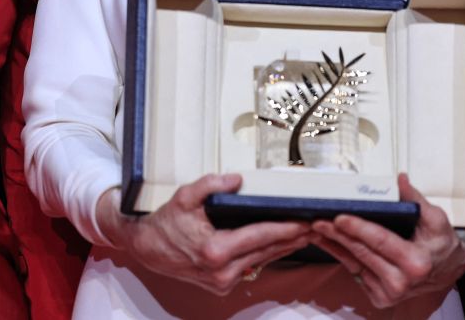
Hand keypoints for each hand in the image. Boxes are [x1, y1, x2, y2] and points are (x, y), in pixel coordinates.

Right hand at [97, 173, 311, 294]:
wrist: (147, 249)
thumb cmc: (167, 222)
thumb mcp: (186, 196)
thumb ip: (212, 185)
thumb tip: (237, 180)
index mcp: (215, 250)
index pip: (261, 237)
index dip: (286, 229)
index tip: (305, 222)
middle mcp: (222, 271)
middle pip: (268, 251)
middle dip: (293, 238)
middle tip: (317, 224)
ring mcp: (223, 281)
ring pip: (263, 261)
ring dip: (285, 247)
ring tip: (306, 233)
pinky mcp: (222, 284)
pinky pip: (252, 266)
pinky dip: (267, 254)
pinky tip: (282, 244)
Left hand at [311, 173, 464, 307]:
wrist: (447, 270)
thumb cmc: (440, 244)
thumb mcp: (436, 218)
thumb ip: (415, 198)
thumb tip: (401, 180)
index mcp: (416, 262)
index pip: (380, 241)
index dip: (358, 228)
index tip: (339, 217)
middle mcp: (401, 281)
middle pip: (362, 252)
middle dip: (338, 235)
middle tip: (318, 219)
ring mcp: (390, 292)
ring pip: (354, 263)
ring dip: (334, 245)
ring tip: (318, 228)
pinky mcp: (380, 297)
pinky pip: (355, 272)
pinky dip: (342, 256)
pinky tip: (330, 242)